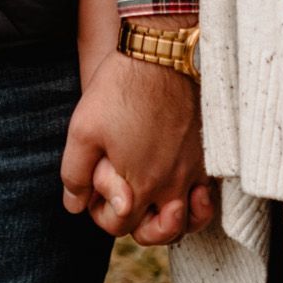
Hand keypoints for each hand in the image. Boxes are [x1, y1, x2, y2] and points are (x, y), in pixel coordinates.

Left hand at [62, 47, 212, 244]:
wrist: (163, 50)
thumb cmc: (121, 88)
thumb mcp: (83, 129)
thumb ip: (75, 174)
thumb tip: (74, 205)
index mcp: (138, 184)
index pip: (119, 225)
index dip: (101, 211)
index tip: (97, 185)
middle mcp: (171, 184)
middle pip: (159, 233)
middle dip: (137, 226)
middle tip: (124, 201)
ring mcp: (193, 169)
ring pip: (191, 220)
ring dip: (173, 222)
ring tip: (158, 207)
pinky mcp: (207, 151)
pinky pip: (209, 194)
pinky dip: (199, 202)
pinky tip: (185, 189)